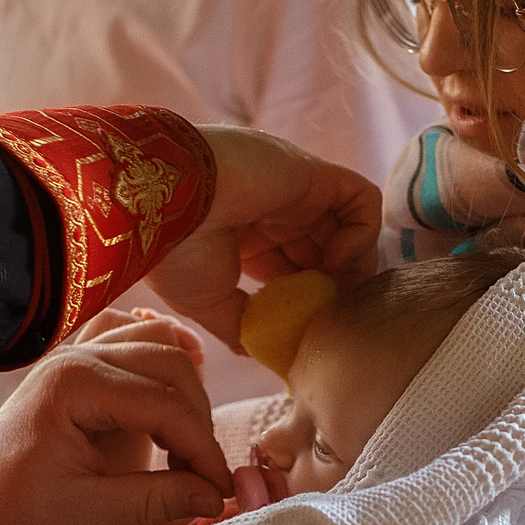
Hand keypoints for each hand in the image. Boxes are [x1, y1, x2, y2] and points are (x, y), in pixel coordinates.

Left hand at [65, 314, 207, 524]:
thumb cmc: (12, 510)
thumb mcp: (85, 513)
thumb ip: (154, 501)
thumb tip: (215, 497)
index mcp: (74, 384)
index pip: (164, 404)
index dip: (202, 449)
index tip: (220, 491)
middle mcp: (76, 353)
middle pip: (170, 364)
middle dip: (198, 421)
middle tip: (206, 475)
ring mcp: (76, 351)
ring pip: (158, 346)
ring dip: (185, 392)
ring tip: (189, 450)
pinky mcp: (79, 362)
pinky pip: (134, 340)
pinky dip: (162, 362)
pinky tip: (175, 398)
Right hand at [143, 126, 382, 346]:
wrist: (162, 201)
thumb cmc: (174, 253)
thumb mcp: (205, 303)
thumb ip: (241, 326)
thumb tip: (262, 349)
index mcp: (247, 240)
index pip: (295, 270)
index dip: (310, 299)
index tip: (311, 325)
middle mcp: (274, 213)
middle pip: (326, 250)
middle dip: (337, 285)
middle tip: (333, 311)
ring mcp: (296, 192)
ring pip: (349, 227)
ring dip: (353, 262)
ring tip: (336, 287)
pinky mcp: (314, 175)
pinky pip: (362, 200)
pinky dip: (362, 232)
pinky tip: (335, 258)